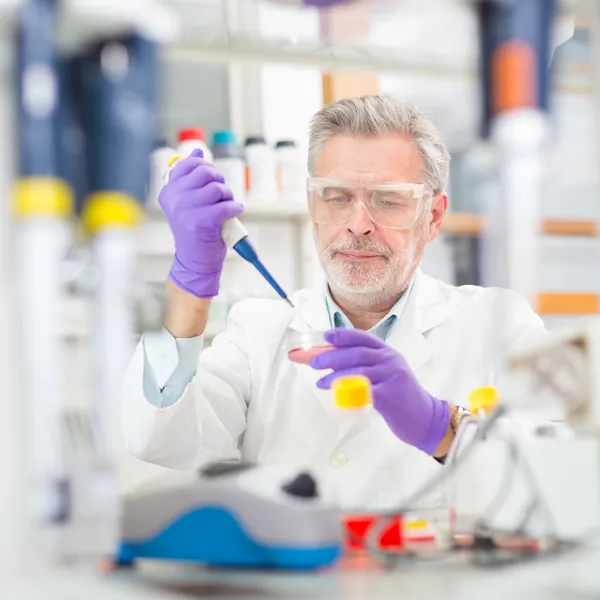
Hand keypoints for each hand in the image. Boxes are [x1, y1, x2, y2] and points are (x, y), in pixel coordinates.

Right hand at [159, 148, 243, 297]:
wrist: (195, 260)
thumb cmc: (195, 230)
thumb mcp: (189, 201)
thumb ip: (191, 177)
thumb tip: (197, 151)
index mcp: (169, 191)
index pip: (189, 164)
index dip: (206, 167)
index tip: (211, 179)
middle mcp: (174, 198)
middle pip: (205, 172)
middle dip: (219, 180)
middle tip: (222, 194)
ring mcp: (186, 210)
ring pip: (217, 188)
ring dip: (228, 195)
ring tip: (227, 205)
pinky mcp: (201, 222)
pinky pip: (225, 205)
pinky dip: (234, 207)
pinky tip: (234, 212)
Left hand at [309, 328, 449, 454]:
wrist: (425, 419)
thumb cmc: (400, 397)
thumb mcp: (386, 374)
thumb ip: (365, 366)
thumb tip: (333, 361)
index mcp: (388, 352)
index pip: (364, 337)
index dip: (343, 335)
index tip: (327, 336)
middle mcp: (391, 360)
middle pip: (357, 353)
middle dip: (332, 356)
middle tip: (314, 362)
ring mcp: (392, 376)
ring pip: (358, 371)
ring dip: (335, 376)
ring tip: (320, 382)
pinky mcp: (390, 395)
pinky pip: (364, 390)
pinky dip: (348, 391)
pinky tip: (337, 394)